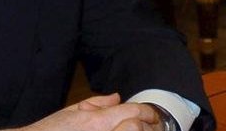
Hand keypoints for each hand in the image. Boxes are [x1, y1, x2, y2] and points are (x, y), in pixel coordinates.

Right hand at [22, 93, 160, 130]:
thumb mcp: (71, 112)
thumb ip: (97, 104)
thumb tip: (116, 98)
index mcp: (98, 122)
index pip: (134, 112)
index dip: (148, 112)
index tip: (153, 115)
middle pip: (138, 128)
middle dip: (148, 125)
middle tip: (153, 124)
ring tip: (143, 129)